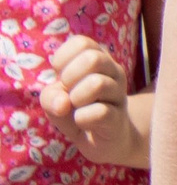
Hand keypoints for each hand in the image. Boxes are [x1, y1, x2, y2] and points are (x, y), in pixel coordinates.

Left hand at [39, 36, 141, 167]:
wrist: (104, 141)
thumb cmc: (78, 112)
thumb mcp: (56, 102)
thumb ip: (50, 97)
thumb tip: (63, 102)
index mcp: (99, 60)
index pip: (82, 43)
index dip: (63, 59)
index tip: (62, 76)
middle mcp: (114, 72)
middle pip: (93, 58)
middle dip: (70, 77)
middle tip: (69, 92)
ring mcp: (119, 95)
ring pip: (97, 84)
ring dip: (76, 98)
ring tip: (77, 108)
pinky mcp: (118, 118)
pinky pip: (98, 112)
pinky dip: (82, 119)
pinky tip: (84, 122)